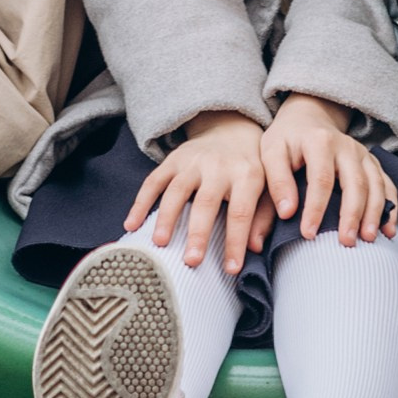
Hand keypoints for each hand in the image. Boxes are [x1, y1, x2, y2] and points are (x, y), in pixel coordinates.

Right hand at [127, 110, 272, 269]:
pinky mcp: (173, 159)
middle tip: (192, 260)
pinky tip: (131, 224)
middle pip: (206, 202)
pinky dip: (141, 202)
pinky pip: (153, 181)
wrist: (232, 128)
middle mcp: (218, 167)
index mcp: (247, 175)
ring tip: (160, 243)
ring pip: (176, 190)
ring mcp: (193, 161)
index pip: (241, 212)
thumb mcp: (266, 187)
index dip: (235, 241)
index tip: (231, 269)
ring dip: (167, 217)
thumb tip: (256, 248)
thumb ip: (262, 217)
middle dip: (198, 232)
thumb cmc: (251, 167)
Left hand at [264, 93, 397, 243]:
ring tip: (367, 238)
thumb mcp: (271, 152)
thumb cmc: (287, 140)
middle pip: (356, 182)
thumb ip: (276, 181)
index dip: (316, 208)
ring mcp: (363, 154)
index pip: (321, 179)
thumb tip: (287, 213)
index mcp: (320, 142)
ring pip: (375, 184)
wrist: (309, 118)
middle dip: (353, 214)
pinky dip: (391, 207)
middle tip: (346, 241)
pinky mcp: (372, 163)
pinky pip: (387, 184)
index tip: (308, 233)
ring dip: (374, 213)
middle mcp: (346, 146)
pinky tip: (388, 229)